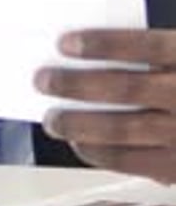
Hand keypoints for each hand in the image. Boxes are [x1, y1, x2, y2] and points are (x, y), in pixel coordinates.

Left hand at [34, 29, 175, 183]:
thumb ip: (161, 50)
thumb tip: (101, 46)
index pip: (142, 46)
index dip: (101, 44)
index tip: (66, 42)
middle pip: (124, 88)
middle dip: (76, 85)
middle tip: (43, 80)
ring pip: (123, 130)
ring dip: (80, 125)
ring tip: (52, 118)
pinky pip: (135, 163)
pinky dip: (102, 155)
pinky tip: (80, 147)